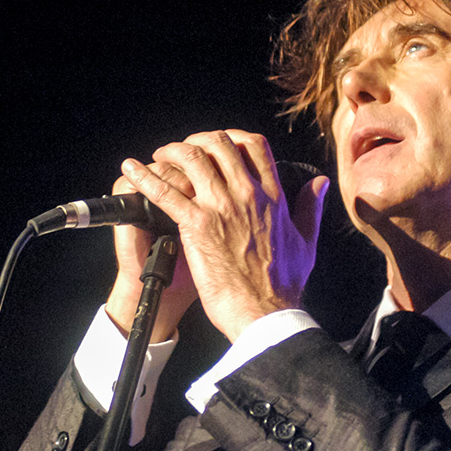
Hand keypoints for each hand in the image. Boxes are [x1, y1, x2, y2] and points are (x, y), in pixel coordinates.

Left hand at [120, 130, 328, 342]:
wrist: (265, 313)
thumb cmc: (283, 286)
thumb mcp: (306, 241)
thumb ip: (310, 207)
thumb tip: (318, 183)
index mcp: (273, 197)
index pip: (254, 146)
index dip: (232, 137)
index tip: (218, 143)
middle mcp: (247, 194)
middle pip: (219, 144)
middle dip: (197, 140)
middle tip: (184, 150)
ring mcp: (221, 207)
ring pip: (192, 159)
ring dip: (172, 152)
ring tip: (160, 156)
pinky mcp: (197, 225)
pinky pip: (166, 192)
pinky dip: (145, 177)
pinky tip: (131, 170)